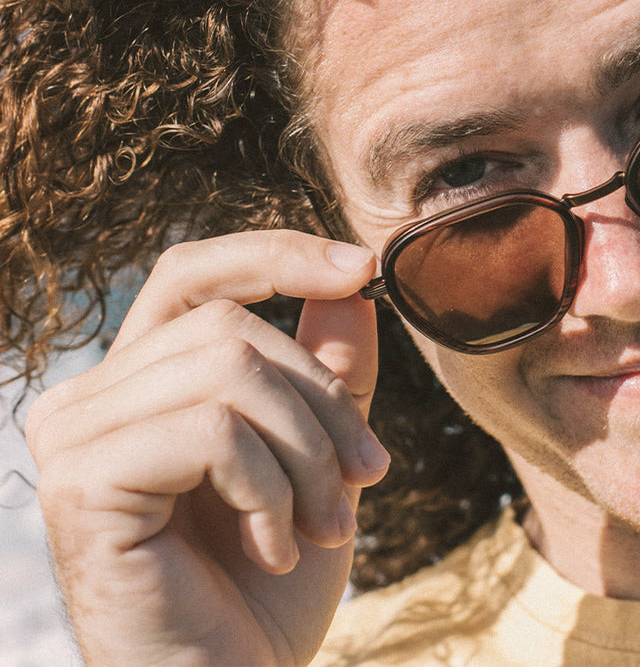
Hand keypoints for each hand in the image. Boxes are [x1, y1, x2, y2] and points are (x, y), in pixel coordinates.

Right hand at [25, 231, 390, 665]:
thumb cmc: (270, 582)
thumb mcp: (320, 456)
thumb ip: (330, 370)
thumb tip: (351, 285)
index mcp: (139, 383)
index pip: (195, 275)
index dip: (276, 255)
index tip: (361, 266)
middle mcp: (89, 399)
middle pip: (232, 327)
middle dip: (322, 403)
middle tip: (365, 477)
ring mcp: (75, 438)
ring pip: (230, 372)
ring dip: (307, 455)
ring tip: (323, 525)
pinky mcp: (83, 483)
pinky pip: (212, 431)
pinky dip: (270, 489)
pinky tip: (273, 548)